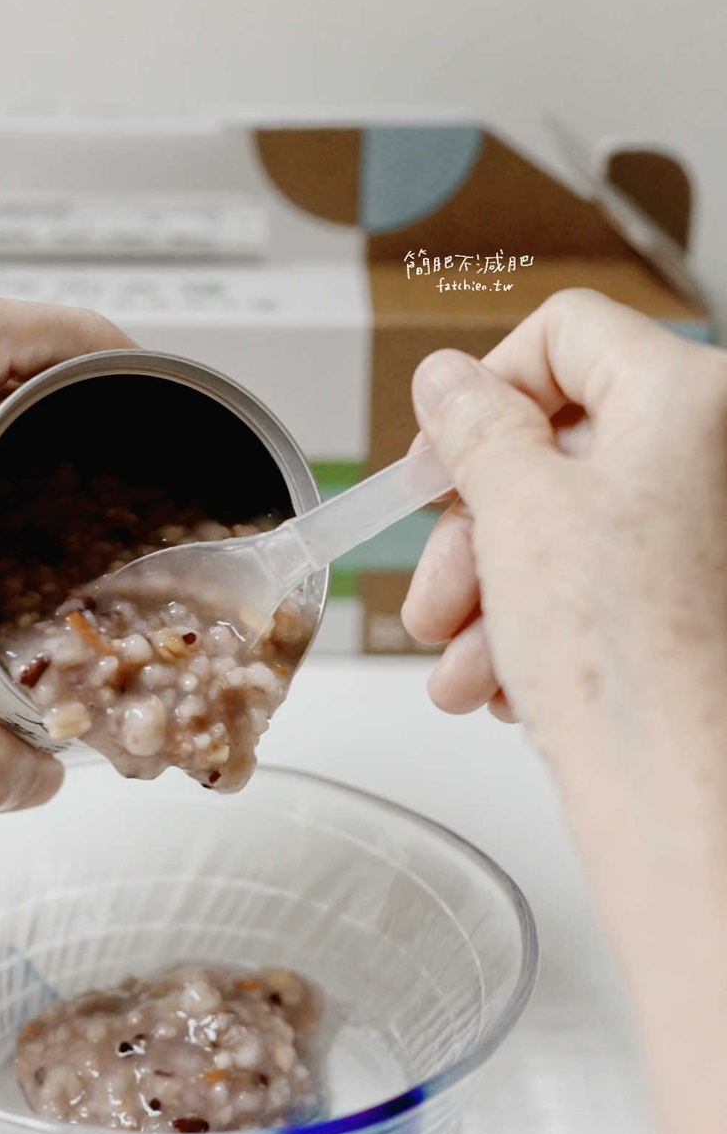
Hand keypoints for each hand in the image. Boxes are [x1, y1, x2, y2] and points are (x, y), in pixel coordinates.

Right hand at [402, 289, 726, 818]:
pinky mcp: (700, 604)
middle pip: (561, 447)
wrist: (685, 798)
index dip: (485, 388)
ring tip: (458, 667)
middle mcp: (716, 458)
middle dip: (474, 529)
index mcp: (692, 399)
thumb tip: (449, 380)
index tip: (440, 454)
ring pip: (572, 529)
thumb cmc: (628, 662)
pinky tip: (502, 686)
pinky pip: (603, 585)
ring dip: (492, 594)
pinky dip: (540, 627)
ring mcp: (711, 536)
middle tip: (434, 586)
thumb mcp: (516, 513)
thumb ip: (475, 427)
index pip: (566, 334)